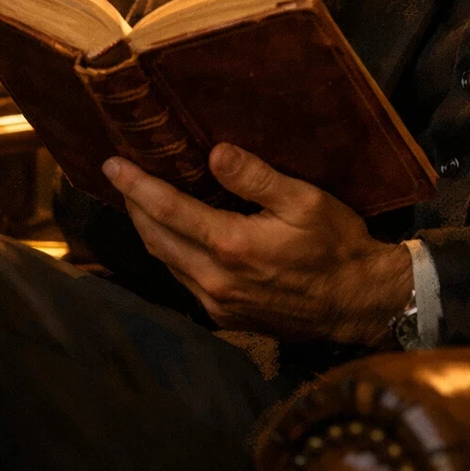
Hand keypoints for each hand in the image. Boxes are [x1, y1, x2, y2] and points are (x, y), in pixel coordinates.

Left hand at [103, 143, 414, 346]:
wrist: (357, 303)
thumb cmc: (336, 245)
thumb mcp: (304, 200)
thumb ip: (257, 178)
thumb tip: (215, 154)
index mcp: (231, 246)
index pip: (168, 210)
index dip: (137, 186)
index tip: (112, 164)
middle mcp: (215, 279)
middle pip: (156, 238)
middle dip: (134, 205)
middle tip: (120, 176)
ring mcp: (218, 303)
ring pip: (166, 262)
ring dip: (148, 230)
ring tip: (139, 201)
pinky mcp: (225, 317)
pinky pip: (184, 280)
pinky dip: (170, 252)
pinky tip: (174, 235)